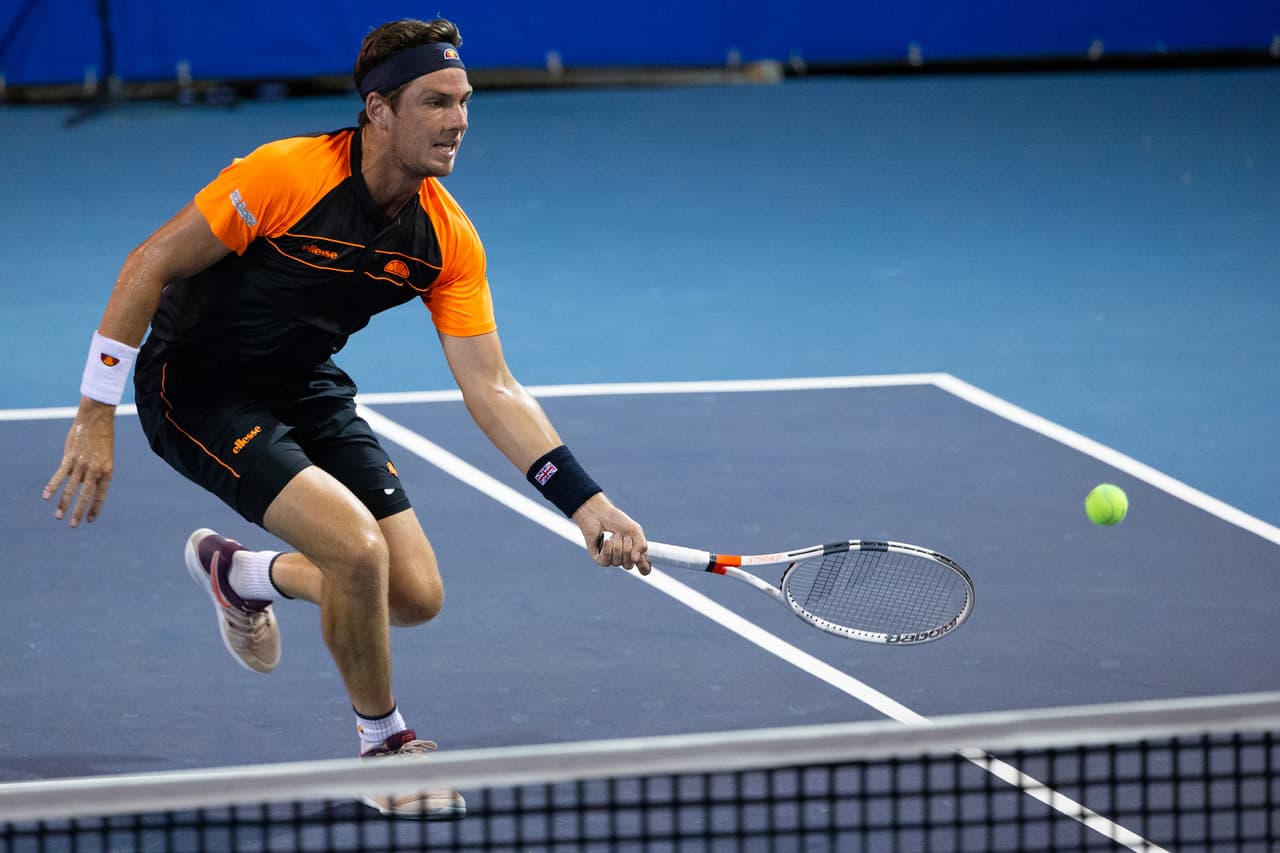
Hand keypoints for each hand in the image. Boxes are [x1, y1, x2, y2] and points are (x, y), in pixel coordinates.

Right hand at [43, 398, 116, 526]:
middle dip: (78, 512)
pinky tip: (46, 496)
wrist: (97, 418)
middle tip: (73, 525)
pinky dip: (52, 486)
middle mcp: (95, 470)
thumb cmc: (101, 437)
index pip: (100, 495)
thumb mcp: (103, 456)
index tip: (90, 520)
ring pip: (71, 488)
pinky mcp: (70, 457)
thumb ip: (93, 471)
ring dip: (63, 503)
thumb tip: (79, 484)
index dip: (95, 508)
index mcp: (107, 470)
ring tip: (58, 516)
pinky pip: (60, 475)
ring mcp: (82, 464)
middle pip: (86, 495)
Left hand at [573, 492, 650, 574]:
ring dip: (617, 546)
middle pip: (629, 566)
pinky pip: (606, 562)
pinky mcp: (599, 558)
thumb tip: (636, 560)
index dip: (644, 567)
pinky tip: (607, 541)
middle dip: (627, 550)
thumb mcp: (634, 530)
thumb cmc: (617, 521)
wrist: (598, 514)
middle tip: (625, 537)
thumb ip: (641, 544)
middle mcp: (623, 557)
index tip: (642, 559)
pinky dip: (608, 550)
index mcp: (634, 552)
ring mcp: (611, 559)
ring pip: (617, 563)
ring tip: (614, 534)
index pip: (643, 568)